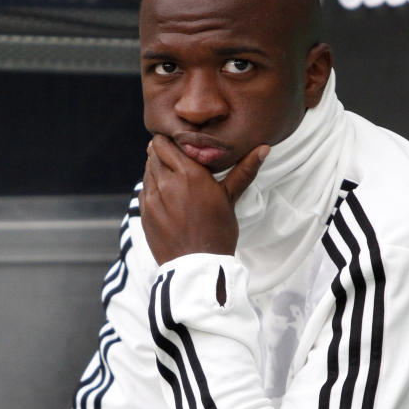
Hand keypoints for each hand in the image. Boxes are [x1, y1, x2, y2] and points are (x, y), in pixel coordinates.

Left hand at [139, 135, 268, 264]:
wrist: (197, 267)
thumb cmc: (218, 232)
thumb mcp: (231, 198)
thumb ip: (244, 170)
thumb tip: (264, 148)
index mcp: (189, 173)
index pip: (165, 142)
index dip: (171, 140)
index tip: (180, 144)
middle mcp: (166, 181)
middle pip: (154, 153)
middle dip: (164, 153)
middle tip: (178, 159)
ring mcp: (151, 197)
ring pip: (147, 169)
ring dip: (157, 168)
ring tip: (174, 178)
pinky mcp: (144, 211)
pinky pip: (144, 188)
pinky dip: (153, 186)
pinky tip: (167, 196)